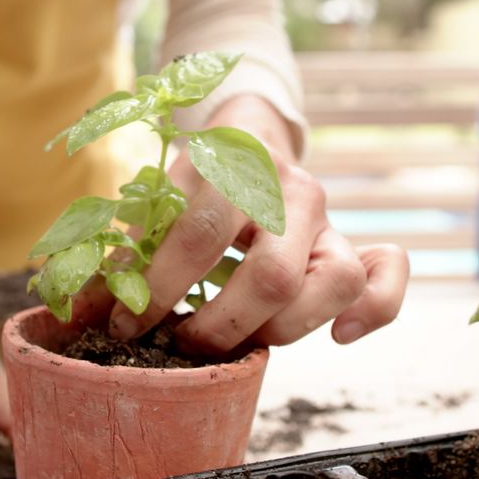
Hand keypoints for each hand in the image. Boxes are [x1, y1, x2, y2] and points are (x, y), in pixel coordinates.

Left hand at [108, 95, 409, 352]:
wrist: (248, 136)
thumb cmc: (195, 179)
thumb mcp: (158, 198)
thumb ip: (130, 248)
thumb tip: (91, 310)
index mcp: (236, 165)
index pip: (201, 233)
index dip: (158, 288)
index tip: (126, 323)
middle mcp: (293, 191)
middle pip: (272, 275)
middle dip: (218, 324)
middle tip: (181, 341)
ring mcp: (330, 218)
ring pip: (333, 284)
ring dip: (279, 330)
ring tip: (237, 342)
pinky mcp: (351, 242)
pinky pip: (387, 273)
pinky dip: (376, 308)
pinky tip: (339, 337)